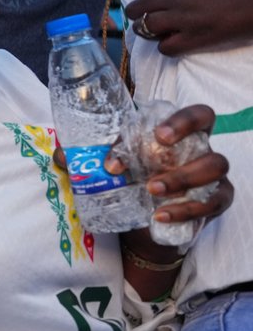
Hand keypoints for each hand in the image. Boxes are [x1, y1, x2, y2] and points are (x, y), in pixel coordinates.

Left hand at [111, 103, 231, 224]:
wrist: (147, 210)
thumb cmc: (142, 172)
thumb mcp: (130, 158)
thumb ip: (122, 154)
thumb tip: (112, 166)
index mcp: (188, 135)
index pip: (200, 115)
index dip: (185, 122)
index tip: (160, 135)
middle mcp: (206, 153)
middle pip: (215, 155)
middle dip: (183, 171)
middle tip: (150, 182)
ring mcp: (216, 178)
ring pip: (215, 176)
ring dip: (182, 185)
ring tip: (152, 192)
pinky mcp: (217, 201)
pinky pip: (211, 204)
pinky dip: (185, 211)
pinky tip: (160, 215)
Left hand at [125, 0, 252, 54]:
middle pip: (134, 9)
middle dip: (140, 10)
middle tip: (154, 11)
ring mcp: (185, 20)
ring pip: (146, 29)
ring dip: (150, 29)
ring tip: (164, 26)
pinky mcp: (199, 39)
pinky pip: (166, 48)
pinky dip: (167, 45)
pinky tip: (178, 39)